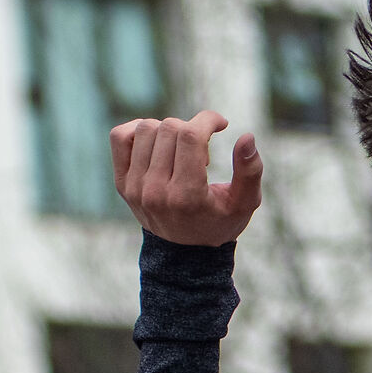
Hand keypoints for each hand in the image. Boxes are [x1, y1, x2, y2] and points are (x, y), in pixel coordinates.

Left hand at [111, 111, 262, 245]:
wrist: (185, 252)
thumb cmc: (220, 221)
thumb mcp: (244, 203)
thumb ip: (251, 171)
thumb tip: (247, 136)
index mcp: (188, 196)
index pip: (190, 137)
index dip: (208, 120)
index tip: (221, 123)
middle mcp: (156, 192)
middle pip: (170, 129)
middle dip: (192, 128)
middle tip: (202, 150)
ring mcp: (135, 188)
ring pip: (147, 128)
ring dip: (169, 130)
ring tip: (181, 151)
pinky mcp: (122, 183)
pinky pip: (120, 136)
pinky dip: (139, 129)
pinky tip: (158, 141)